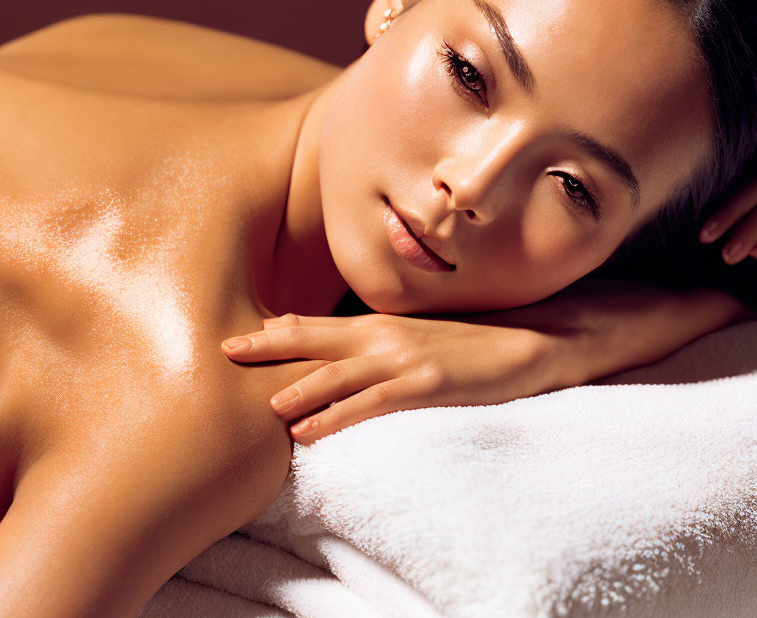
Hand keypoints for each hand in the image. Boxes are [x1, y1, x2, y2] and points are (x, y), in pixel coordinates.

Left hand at [220, 313, 552, 443]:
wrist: (530, 342)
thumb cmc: (469, 345)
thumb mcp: (415, 340)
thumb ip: (376, 346)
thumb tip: (336, 360)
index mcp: (379, 325)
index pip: (317, 326)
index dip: (276, 331)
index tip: (237, 339)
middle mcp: (384, 335)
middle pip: (316, 338)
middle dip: (269, 345)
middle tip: (226, 349)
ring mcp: (405, 358)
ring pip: (340, 372)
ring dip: (302, 386)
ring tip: (264, 403)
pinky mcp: (427, 383)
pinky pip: (373, 402)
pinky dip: (338, 415)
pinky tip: (311, 430)